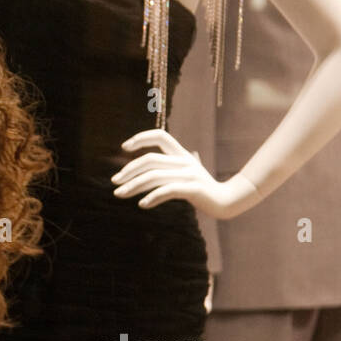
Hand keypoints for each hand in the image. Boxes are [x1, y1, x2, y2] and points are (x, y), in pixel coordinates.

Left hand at [111, 129, 258, 219]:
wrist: (227, 201)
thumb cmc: (202, 188)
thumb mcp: (185, 173)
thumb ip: (168, 168)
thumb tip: (144, 171)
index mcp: (182, 154)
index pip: (160, 136)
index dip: (142, 137)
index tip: (124, 147)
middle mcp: (184, 161)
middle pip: (150, 160)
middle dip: (129, 170)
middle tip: (114, 181)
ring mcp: (189, 174)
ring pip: (154, 177)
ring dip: (133, 186)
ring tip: (120, 194)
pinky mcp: (193, 189)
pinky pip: (167, 191)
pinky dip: (152, 197)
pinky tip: (142, 204)